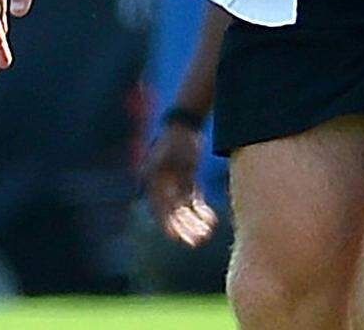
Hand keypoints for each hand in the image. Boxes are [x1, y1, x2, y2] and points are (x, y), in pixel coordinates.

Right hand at [143, 123, 217, 246]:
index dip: (170, 227)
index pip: (161, 212)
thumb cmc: (180, 137)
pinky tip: (210, 220)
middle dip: (184, 228)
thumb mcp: (176, 156)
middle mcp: (161, 186)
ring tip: (206, 233)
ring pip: (183, 210)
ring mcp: (173, 184)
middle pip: (173, 214)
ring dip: (193, 222)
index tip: (179, 240)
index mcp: (153, 183)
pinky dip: (199, 210)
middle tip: (197, 241)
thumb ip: (175, 181)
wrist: (187, 121)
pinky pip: (191, 201)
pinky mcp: (185, 181)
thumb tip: (173, 201)